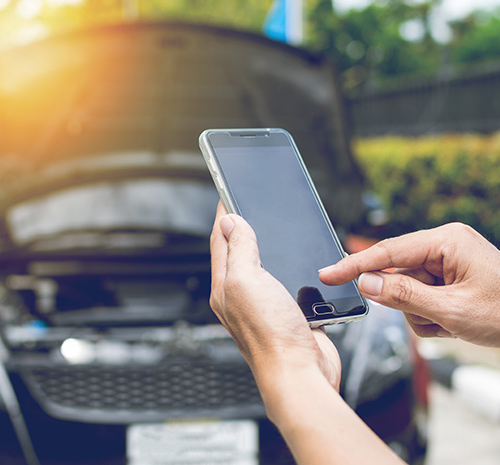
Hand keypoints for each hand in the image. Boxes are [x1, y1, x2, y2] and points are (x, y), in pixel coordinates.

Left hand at [210, 202, 340, 390]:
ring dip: (263, 245)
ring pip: (262, 265)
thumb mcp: (248, 281)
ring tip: (264, 227)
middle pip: (238, 252)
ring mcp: (264, 303)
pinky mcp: (286, 310)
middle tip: (244, 205)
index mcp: (226, 286)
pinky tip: (291, 260)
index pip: (220, 240)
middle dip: (241, 227)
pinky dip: (285, 265)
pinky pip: (282, 280)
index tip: (227, 193)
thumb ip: (239, 249)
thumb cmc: (272, 335)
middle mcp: (242, 294)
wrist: (301, 374)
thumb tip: (230, 221)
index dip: (224, 215)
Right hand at [319, 222, 499, 346]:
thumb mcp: (451, 309)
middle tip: (432, 317)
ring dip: (420, 313)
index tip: (328, 274)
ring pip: (406, 289)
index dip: (354, 265)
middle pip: (396, 273)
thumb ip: (403, 295)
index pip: (387, 252)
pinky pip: (418, 295)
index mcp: (445, 241)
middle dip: (406, 301)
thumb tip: (366, 284)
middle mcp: (443, 245)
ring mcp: (445, 261)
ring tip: (449, 323)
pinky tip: (451, 322)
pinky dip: (428, 315)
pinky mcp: (446, 276)